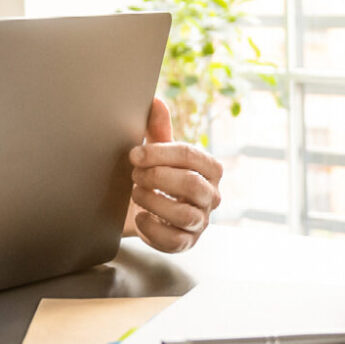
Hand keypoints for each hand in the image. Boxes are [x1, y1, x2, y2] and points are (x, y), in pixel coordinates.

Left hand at [126, 97, 223, 252]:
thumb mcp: (158, 153)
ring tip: (136, 193)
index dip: (160, 153)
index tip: (135, 153)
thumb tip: (155, 102)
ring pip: (183, 214)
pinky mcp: (186, 242)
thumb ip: (159, 130)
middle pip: (191, 185)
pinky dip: (152, 228)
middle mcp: (211, 195)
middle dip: (157, 177)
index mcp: (209, 168)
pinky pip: (173, 239)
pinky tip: (140, 217)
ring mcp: (200, 221)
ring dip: (153, 201)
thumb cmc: (158, 176)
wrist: (147, 209)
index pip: (191, 156)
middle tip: (133, 174)